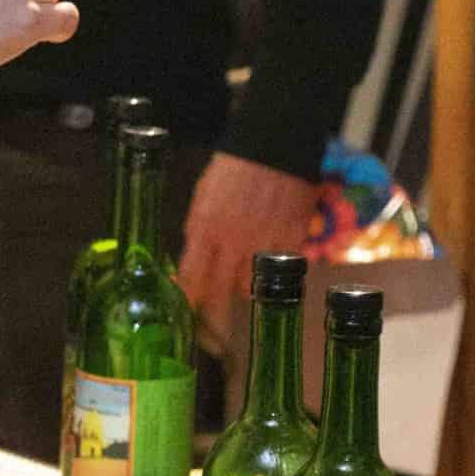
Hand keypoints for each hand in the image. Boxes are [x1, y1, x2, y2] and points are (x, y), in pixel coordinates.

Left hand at [177, 151, 319, 344]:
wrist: (275, 143)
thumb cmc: (235, 166)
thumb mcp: (203, 196)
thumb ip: (198, 230)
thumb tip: (194, 257)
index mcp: (206, 229)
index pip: (190, 280)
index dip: (186, 303)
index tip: (183, 315)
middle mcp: (233, 242)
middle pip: (220, 296)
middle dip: (213, 318)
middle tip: (211, 332)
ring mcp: (264, 245)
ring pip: (250, 289)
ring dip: (242, 291)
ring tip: (240, 285)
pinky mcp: (291, 242)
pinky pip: (276, 272)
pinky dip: (271, 274)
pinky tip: (267, 266)